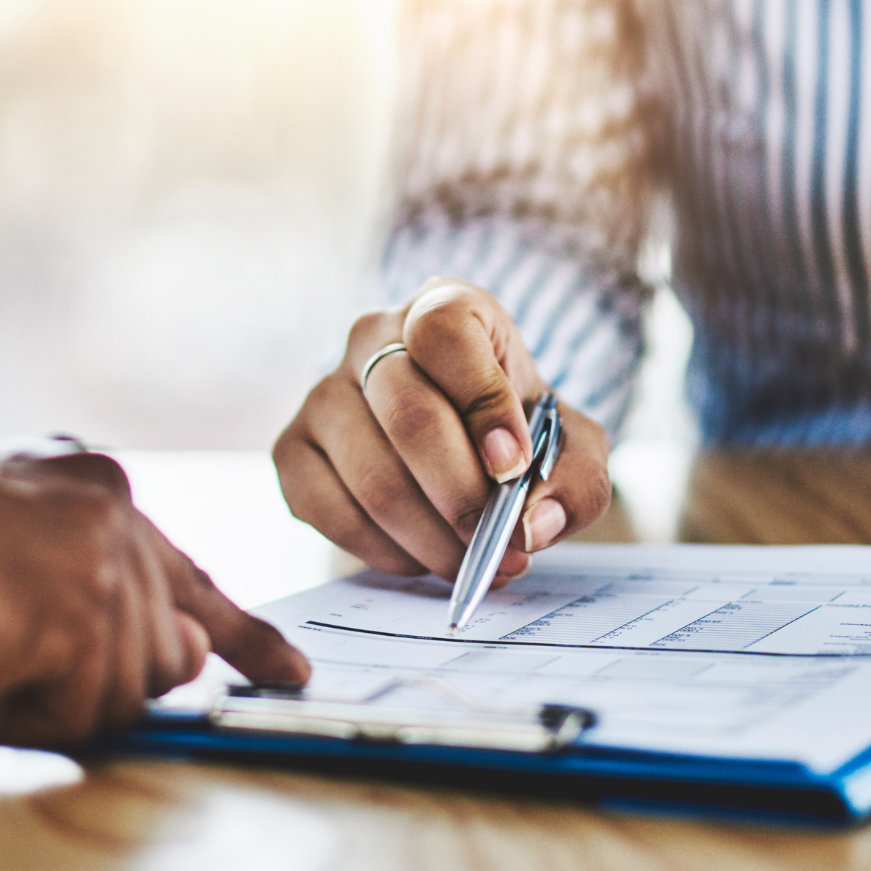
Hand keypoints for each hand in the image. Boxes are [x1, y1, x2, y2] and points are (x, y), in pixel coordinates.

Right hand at [0, 452, 310, 749]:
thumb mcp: (5, 559)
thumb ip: (95, 597)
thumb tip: (183, 656)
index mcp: (89, 480)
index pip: (187, 570)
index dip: (238, 632)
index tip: (287, 670)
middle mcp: (109, 500)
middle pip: (165, 651)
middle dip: (90, 683)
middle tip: (0, 655)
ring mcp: (102, 548)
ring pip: (133, 688)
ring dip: (49, 700)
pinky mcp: (82, 605)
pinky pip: (87, 715)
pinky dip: (23, 717)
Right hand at [273, 277, 611, 581]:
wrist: (463, 445)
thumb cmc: (517, 434)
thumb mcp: (572, 445)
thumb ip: (577, 480)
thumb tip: (533, 524)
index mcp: (445, 307)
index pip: (445, 334)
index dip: (482, 403)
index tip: (514, 467)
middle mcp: (371, 334)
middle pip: (408, 416)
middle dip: (464, 498)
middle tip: (503, 546)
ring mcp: (322, 391)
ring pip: (372, 477)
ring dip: (432, 540)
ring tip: (475, 562)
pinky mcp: (292, 448)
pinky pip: (328, 510)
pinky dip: (384, 551)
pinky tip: (422, 555)